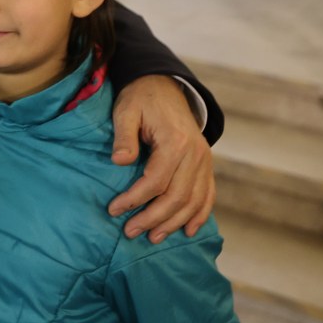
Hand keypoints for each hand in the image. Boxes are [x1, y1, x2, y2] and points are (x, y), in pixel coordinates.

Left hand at [107, 76, 214, 243]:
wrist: (164, 85)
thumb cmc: (140, 99)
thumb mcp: (125, 110)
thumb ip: (123, 136)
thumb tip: (120, 162)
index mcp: (175, 141)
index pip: (156, 181)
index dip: (134, 200)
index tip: (114, 210)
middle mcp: (195, 154)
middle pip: (177, 197)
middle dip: (153, 219)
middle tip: (130, 231)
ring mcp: (204, 160)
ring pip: (193, 201)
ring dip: (174, 223)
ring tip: (152, 237)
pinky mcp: (206, 164)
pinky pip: (207, 194)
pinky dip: (200, 215)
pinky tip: (189, 231)